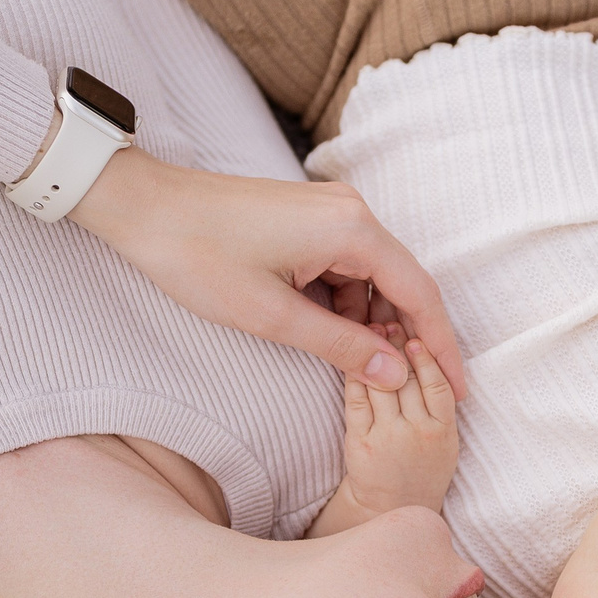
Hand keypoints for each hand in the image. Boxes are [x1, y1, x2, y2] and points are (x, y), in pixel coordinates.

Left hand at [71, 148, 467, 394]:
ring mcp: (333, 211)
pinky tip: (332, 338)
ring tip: (362, 371)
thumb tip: (396, 374)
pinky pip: (347, 268)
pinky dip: (346, 306)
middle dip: (408, 340)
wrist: (142, 206)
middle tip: (412, 391)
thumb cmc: (197, 254)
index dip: (441, 348)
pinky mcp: (311, 219)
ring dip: (372, 325)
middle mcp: (353, 212)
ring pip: (373, 280)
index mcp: (353, 230)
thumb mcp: (272, 316)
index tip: (456, 391)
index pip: (420, 295)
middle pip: (403, 286)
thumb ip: (341, 347)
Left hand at [305, 334, 459, 536]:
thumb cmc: (420, 471)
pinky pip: (357, 398)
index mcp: (444, 432)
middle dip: (400, 342)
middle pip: (410, 378)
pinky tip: (353, 353)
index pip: (440, 383)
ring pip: (384, 384)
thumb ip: (437, 403)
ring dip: (377, 350)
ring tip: (373, 323)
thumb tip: (426, 351)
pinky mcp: (361, 443)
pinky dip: (356, 372)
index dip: (430, 355)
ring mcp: (390, 439)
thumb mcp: (443, 442)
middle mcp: (420, 435)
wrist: (389, 512)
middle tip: (392, 315)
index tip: (420, 335)